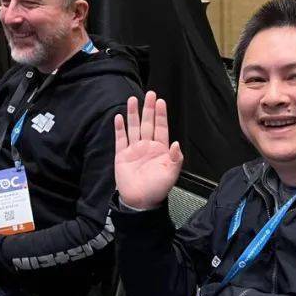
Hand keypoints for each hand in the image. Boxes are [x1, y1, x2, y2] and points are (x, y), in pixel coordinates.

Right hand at [114, 92, 182, 209]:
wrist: (139, 201)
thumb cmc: (157, 189)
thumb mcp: (171, 175)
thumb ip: (175, 159)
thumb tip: (176, 143)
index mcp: (160, 150)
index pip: (161, 128)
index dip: (161, 115)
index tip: (160, 102)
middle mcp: (147, 146)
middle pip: (147, 123)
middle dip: (148, 109)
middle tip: (150, 94)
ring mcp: (134, 149)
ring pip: (133, 128)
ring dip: (133, 114)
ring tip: (133, 100)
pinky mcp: (122, 155)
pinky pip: (120, 139)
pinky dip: (119, 128)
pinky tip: (119, 117)